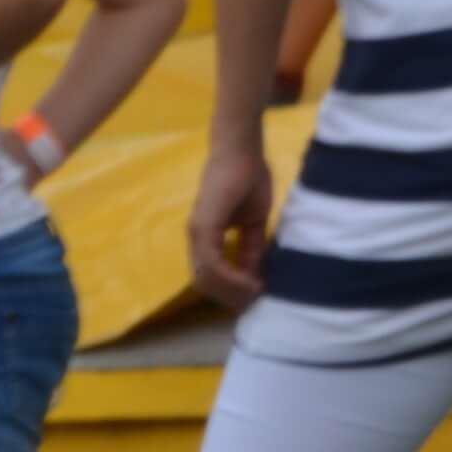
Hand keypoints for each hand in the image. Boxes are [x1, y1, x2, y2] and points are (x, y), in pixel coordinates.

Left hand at [187, 134, 277, 310]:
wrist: (242, 151)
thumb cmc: (248, 179)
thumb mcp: (253, 223)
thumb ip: (250, 249)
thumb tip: (253, 277)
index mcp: (205, 236)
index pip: (208, 276)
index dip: (230, 292)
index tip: (255, 297)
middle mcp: (195, 236)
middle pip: (204, 283)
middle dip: (231, 297)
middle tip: (256, 300)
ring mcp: (197, 230)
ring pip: (205, 277)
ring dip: (232, 291)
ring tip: (257, 292)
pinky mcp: (203, 224)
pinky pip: (211, 262)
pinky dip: (231, 278)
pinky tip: (251, 280)